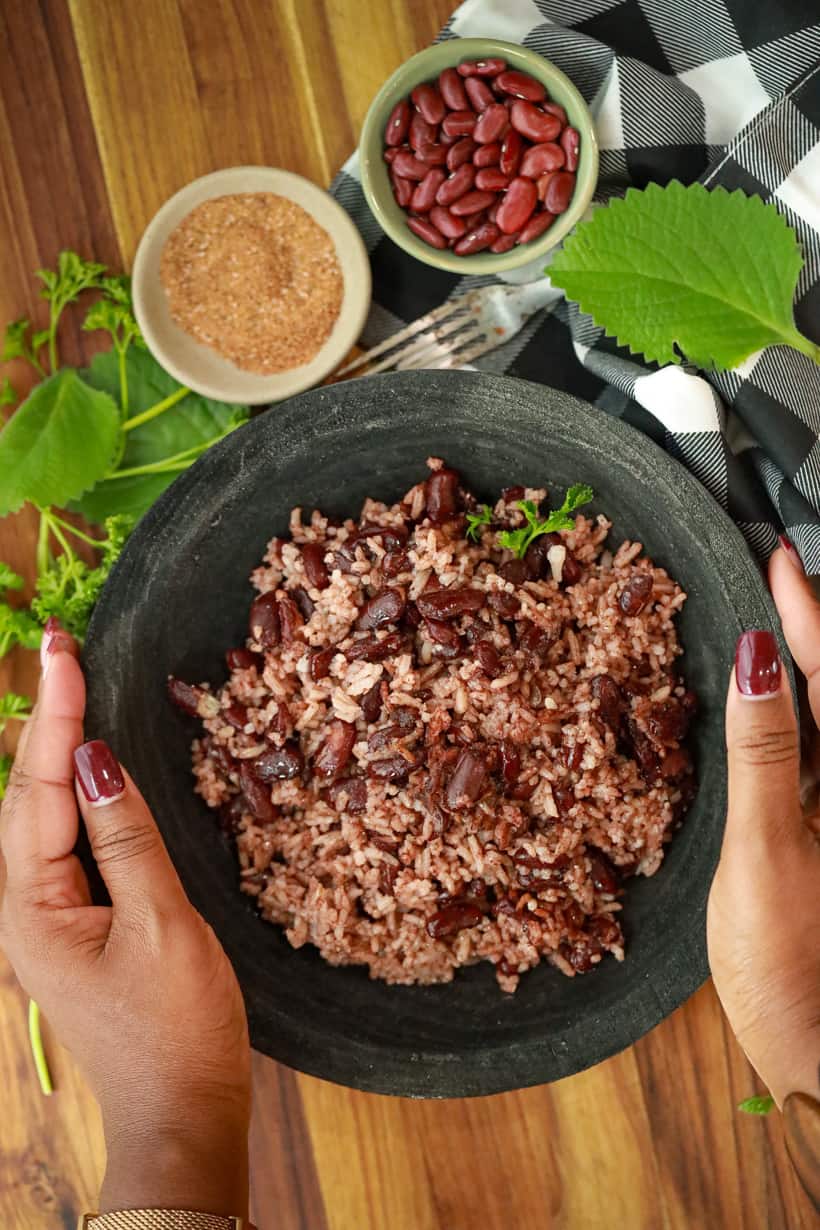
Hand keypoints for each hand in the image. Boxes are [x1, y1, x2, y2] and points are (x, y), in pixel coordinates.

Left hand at [0, 624, 250, 1216]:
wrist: (183, 1113)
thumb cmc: (177, 1027)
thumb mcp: (161, 923)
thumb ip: (125, 835)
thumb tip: (95, 758)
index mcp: (31, 908)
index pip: (37, 789)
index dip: (54, 713)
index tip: (61, 648)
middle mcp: (22, 907)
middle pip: (24, 795)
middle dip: (44, 719)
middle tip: (62, 649)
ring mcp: (46, 917)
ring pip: (41, 816)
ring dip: (54, 751)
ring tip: (68, 686)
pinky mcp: (74, 923)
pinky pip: (67, 843)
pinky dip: (77, 794)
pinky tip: (89, 767)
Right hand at [708, 544, 819, 1106]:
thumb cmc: (796, 975)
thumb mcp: (767, 857)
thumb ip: (764, 753)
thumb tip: (755, 658)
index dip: (809, 614)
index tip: (780, 560)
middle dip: (811, 627)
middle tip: (778, 571)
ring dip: (804, 666)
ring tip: (774, 618)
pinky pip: (817, 758)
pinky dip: (793, 718)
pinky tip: (770, 703)